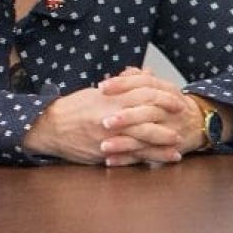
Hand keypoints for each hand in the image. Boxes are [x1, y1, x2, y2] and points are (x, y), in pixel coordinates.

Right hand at [22, 72, 189, 165]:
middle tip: (183, 119)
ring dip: (162, 141)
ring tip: (178, 144)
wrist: (49, 126)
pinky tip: (163, 159)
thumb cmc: (75, 107)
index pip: (145, 92)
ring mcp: (109, 135)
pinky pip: (131, 155)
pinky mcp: (104, 152)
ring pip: (142, 138)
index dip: (164, 96)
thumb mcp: (100, 91)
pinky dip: (149, 157)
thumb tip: (147, 73)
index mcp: (112, 97)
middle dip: (167, 118)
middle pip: (147, 115)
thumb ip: (126, 84)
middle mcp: (112, 114)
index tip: (177, 99)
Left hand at [95, 67, 205, 165]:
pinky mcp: (167, 149)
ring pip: (146, 136)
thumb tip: (125, 71)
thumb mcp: (161, 88)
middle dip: (126, 117)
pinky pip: (146, 156)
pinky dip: (128, 159)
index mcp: (165, 90)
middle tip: (104, 121)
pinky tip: (111, 160)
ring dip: (124, 143)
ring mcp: (170, 130)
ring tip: (103, 146)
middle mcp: (168, 110)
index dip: (123, 84)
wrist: (199, 122)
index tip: (101, 87)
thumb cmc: (172, 104)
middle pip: (148, 111)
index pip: (144, 84)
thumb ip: (141, 80)